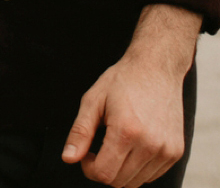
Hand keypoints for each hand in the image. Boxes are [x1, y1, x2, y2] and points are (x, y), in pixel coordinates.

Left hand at [62, 39, 192, 181]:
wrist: (157, 67)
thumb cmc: (123, 80)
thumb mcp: (94, 99)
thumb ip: (80, 132)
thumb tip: (68, 158)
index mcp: (127, 131)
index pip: (103, 174)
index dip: (89, 168)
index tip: (88, 153)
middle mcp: (150, 145)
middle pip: (119, 182)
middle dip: (104, 169)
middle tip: (101, 147)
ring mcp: (166, 150)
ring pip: (135, 182)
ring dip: (122, 170)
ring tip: (118, 143)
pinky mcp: (176, 152)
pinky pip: (151, 176)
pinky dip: (139, 168)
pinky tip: (134, 145)